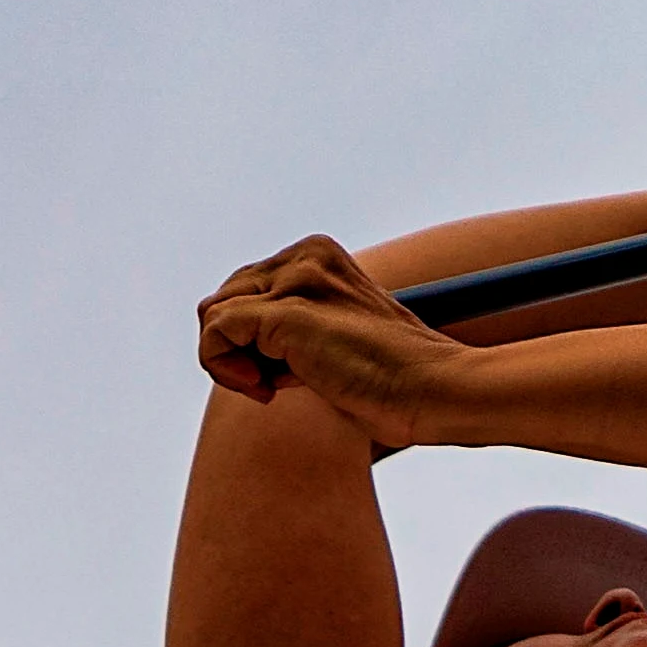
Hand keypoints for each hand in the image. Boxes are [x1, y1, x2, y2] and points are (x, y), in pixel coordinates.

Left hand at [198, 236, 478, 441]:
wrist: (434, 391)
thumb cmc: (389, 379)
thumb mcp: (330, 340)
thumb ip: (285, 331)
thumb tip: (225, 345)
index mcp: (317, 255)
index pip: (244, 289)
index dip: (250, 339)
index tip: (286, 374)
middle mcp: (306, 256)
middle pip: (223, 298)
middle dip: (236, 347)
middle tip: (275, 383)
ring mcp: (297, 280)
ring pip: (212, 313)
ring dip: (229, 361)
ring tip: (272, 386)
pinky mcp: (287, 312)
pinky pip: (214, 330)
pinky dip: (223, 368)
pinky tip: (267, 389)